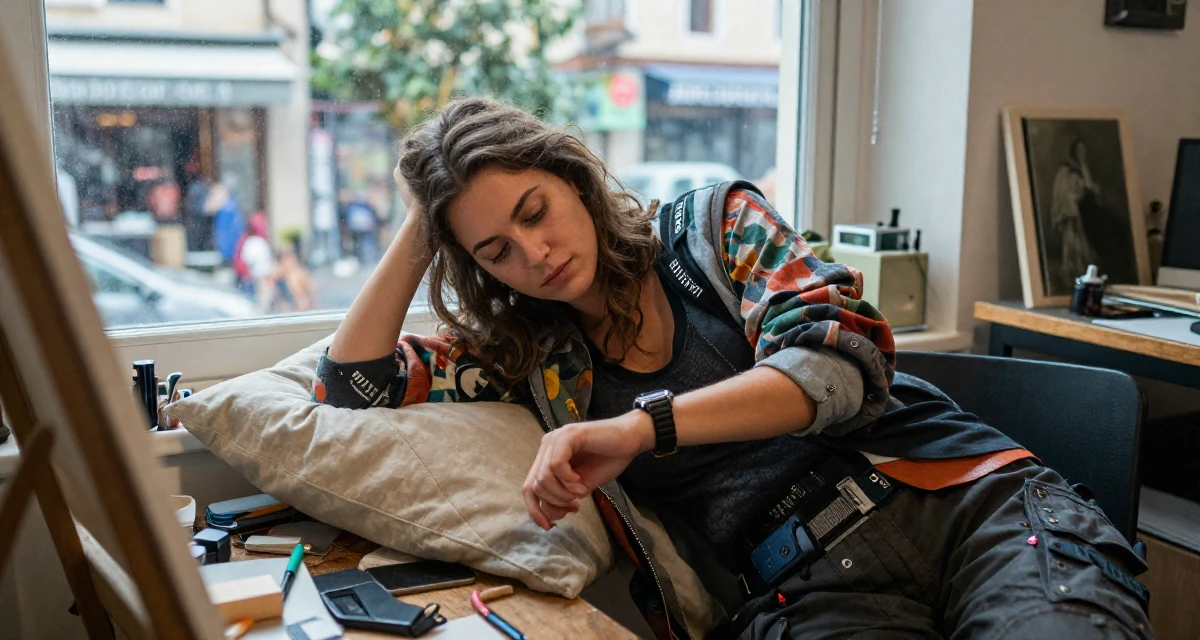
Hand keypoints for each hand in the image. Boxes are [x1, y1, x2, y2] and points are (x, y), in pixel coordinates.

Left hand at [521, 412, 653, 530]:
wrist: (630, 440)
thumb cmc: (608, 460)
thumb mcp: (580, 488)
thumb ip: (562, 498)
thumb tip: (547, 516)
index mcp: (547, 457)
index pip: (529, 488)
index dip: (535, 510)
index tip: (549, 526)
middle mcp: (547, 446)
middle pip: (534, 485)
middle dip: (554, 503)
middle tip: (575, 505)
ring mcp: (556, 438)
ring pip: (543, 477)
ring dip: (563, 493)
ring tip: (581, 493)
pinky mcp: (569, 435)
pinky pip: (556, 465)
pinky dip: (568, 480)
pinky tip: (582, 483)